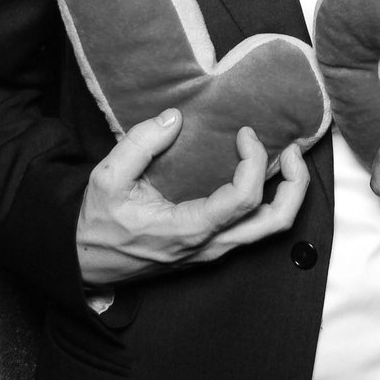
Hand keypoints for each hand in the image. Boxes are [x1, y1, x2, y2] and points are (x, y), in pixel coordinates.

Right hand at [76, 109, 309, 285]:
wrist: (84, 262)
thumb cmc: (97, 222)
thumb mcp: (107, 178)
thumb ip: (140, 144)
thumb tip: (174, 118)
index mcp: (187, 230)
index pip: (243, 199)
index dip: (254, 161)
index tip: (244, 133)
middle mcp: (209, 245)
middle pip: (275, 223)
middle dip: (295, 184)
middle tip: (292, 148)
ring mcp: (213, 249)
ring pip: (270, 230)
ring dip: (288, 193)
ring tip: (287, 159)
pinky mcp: (212, 247)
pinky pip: (255, 228)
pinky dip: (270, 200)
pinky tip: (263, 173)